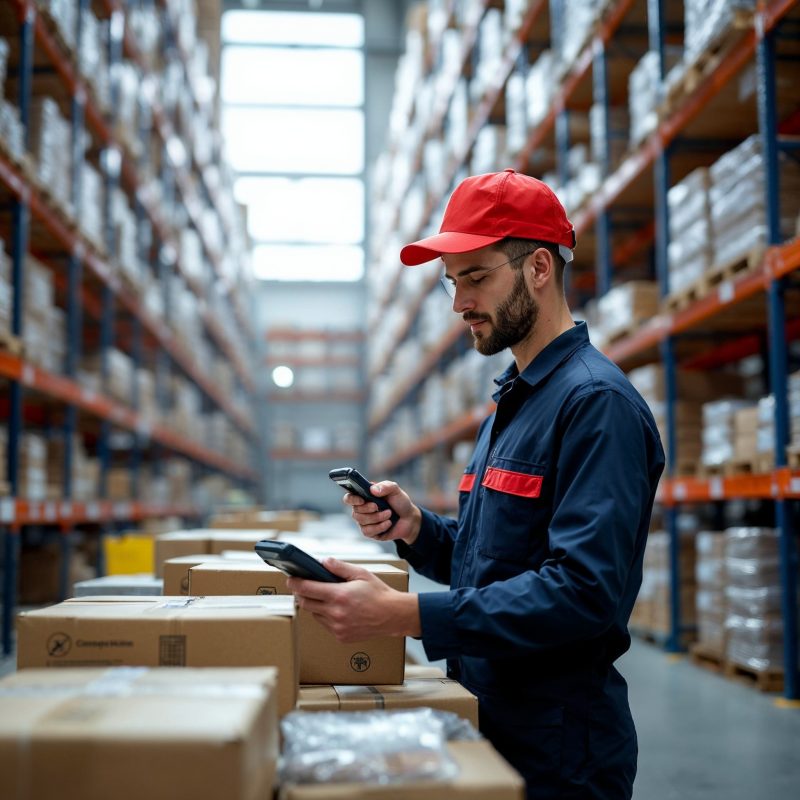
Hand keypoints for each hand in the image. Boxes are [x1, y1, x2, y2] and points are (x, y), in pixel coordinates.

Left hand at [286, 558, 420, 641]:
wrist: (392, 615)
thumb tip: (322, 561)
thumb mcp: (361, 574)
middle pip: (306, 603)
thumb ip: (339, 567)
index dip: (296, 583)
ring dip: (315, 605)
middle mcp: (336, 613)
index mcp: (339, 595)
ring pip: (315, 614)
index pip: (308, 589)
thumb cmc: (378, 593)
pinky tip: (336, 609)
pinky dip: (326, 616)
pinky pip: (325, 624)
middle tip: (303, 587)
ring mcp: (337, 627)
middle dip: (301, 594)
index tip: (290, 579)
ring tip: (325, 597)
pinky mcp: (340, 637)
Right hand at [343, 480, 421, 544]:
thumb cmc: (400, 502)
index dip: (352, 499)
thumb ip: (385, 486)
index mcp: (364, 496)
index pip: (349, 498)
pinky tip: (388, 523)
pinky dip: (380, 527)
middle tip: (378, 506)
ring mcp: (365, 521)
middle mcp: (362, 509)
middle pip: (355, 511)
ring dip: (377, 518)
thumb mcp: (395, 490)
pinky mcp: (370, 532)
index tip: (361, 500)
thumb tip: (373, 490)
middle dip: (368, 509)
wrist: (409, 518)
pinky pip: (368, 531)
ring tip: (389, 514)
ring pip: (362, 522)